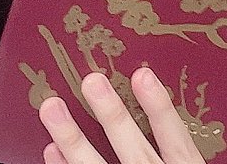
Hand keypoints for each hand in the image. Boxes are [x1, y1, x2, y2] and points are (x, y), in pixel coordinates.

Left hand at [39, 68, 205, 163]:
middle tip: (90, 82)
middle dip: (110, 114)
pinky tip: (50, 151)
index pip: (175, 140)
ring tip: (53, 109)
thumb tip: (150, 100)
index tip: (142, 75)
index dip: (158, 108)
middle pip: (133, 150)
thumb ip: (175, 150)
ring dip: (74, 140)